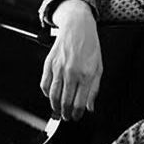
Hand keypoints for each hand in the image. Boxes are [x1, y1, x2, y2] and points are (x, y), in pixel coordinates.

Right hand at [40, 0, 102, 120]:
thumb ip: (94, 89)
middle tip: (66, 117)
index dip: (76, 114)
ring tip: (57, 111)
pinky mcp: (49, 63)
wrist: (78, 27)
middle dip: (65, 113)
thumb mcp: (99, 68)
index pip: (79, 103)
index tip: (75, 117)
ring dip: (54, 107)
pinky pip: (44, 84)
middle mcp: (71, 72)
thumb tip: (90, 107)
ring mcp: (58, 68)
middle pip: (65, 102)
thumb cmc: (90, 46)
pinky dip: (46, 93)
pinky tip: (50, 96)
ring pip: (53, 95)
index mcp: (86, 74)